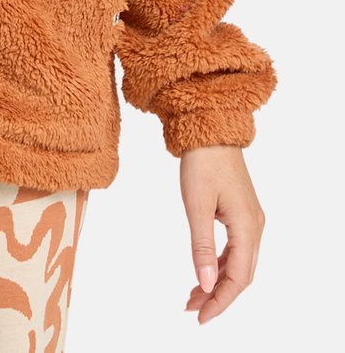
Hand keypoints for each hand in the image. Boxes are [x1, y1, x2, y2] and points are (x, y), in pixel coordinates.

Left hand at [180, 145, 265, 323]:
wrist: (210, 130)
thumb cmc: (202, 163)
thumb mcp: (196, 205)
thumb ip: (201, 247)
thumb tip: (206, 285)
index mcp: (247, 228)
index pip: (238, 278)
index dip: (221, 301)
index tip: (200, 317)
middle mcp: (255, 227)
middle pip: (241, 275)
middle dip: (218, 296)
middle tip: (192, 310)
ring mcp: (250, 220)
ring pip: (238, 263)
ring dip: (217, 281)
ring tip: (192, 296)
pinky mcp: (242, 213)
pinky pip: (235, 249)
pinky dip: (219, 264)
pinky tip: (204, 272)